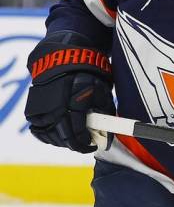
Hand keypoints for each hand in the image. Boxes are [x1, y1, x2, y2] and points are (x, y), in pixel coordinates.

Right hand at [25, 31, 114, 152]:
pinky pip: (39, 130)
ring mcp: (43, 110)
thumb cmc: (88, 74)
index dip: (86, 143)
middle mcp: (57, 108)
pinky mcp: (33, 110)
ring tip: (72, 140)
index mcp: (76, 102)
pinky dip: (48, 136)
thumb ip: (105, 111)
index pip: (79, 132)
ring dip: (62, 142)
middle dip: (75, 145)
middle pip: (64, 138)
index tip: (93, 146)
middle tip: (83, 146)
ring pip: (51, 136)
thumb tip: (109, 131)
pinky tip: (58, 135)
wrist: (63, 60)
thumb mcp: (102, 90)